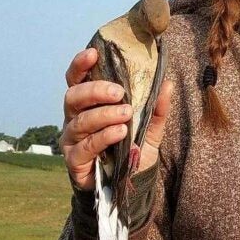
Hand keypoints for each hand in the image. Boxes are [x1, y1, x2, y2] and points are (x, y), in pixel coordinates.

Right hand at [60, 47, 172, 191]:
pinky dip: (104, 137)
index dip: (81, 65)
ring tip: (126, 113)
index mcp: (88, 104)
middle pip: (73, 97)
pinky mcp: (75, 161)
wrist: (129, 185)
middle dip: (95, 91)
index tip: (93, 53)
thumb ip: (157, 108)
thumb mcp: (150, 128)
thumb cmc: (132, 149)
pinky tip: (121, 132)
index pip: (76, 79)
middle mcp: (75, 119)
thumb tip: (168, 83)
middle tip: (119, 92)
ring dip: (105, 115)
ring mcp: (72, 140)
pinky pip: (86, 146)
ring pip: (80, 121)